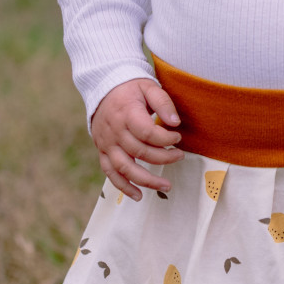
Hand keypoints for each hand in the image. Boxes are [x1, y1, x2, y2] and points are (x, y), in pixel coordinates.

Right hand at [90, 78, 182, 199]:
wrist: (103, 89)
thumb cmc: (131, 89)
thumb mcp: (149, 87)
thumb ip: (163, 102)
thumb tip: (175, 122)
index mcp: (126, 114)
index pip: (148, 133)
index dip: (166, 138)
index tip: (178, 137)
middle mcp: (114, 132)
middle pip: (140, 152)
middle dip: (164, 157)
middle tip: (180, 156)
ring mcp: (107, 144)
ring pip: (125, 168)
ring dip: (146, 180)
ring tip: (166, 186)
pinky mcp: (103, 151)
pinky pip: (111, 173)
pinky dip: (123, 186)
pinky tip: (138, 196)